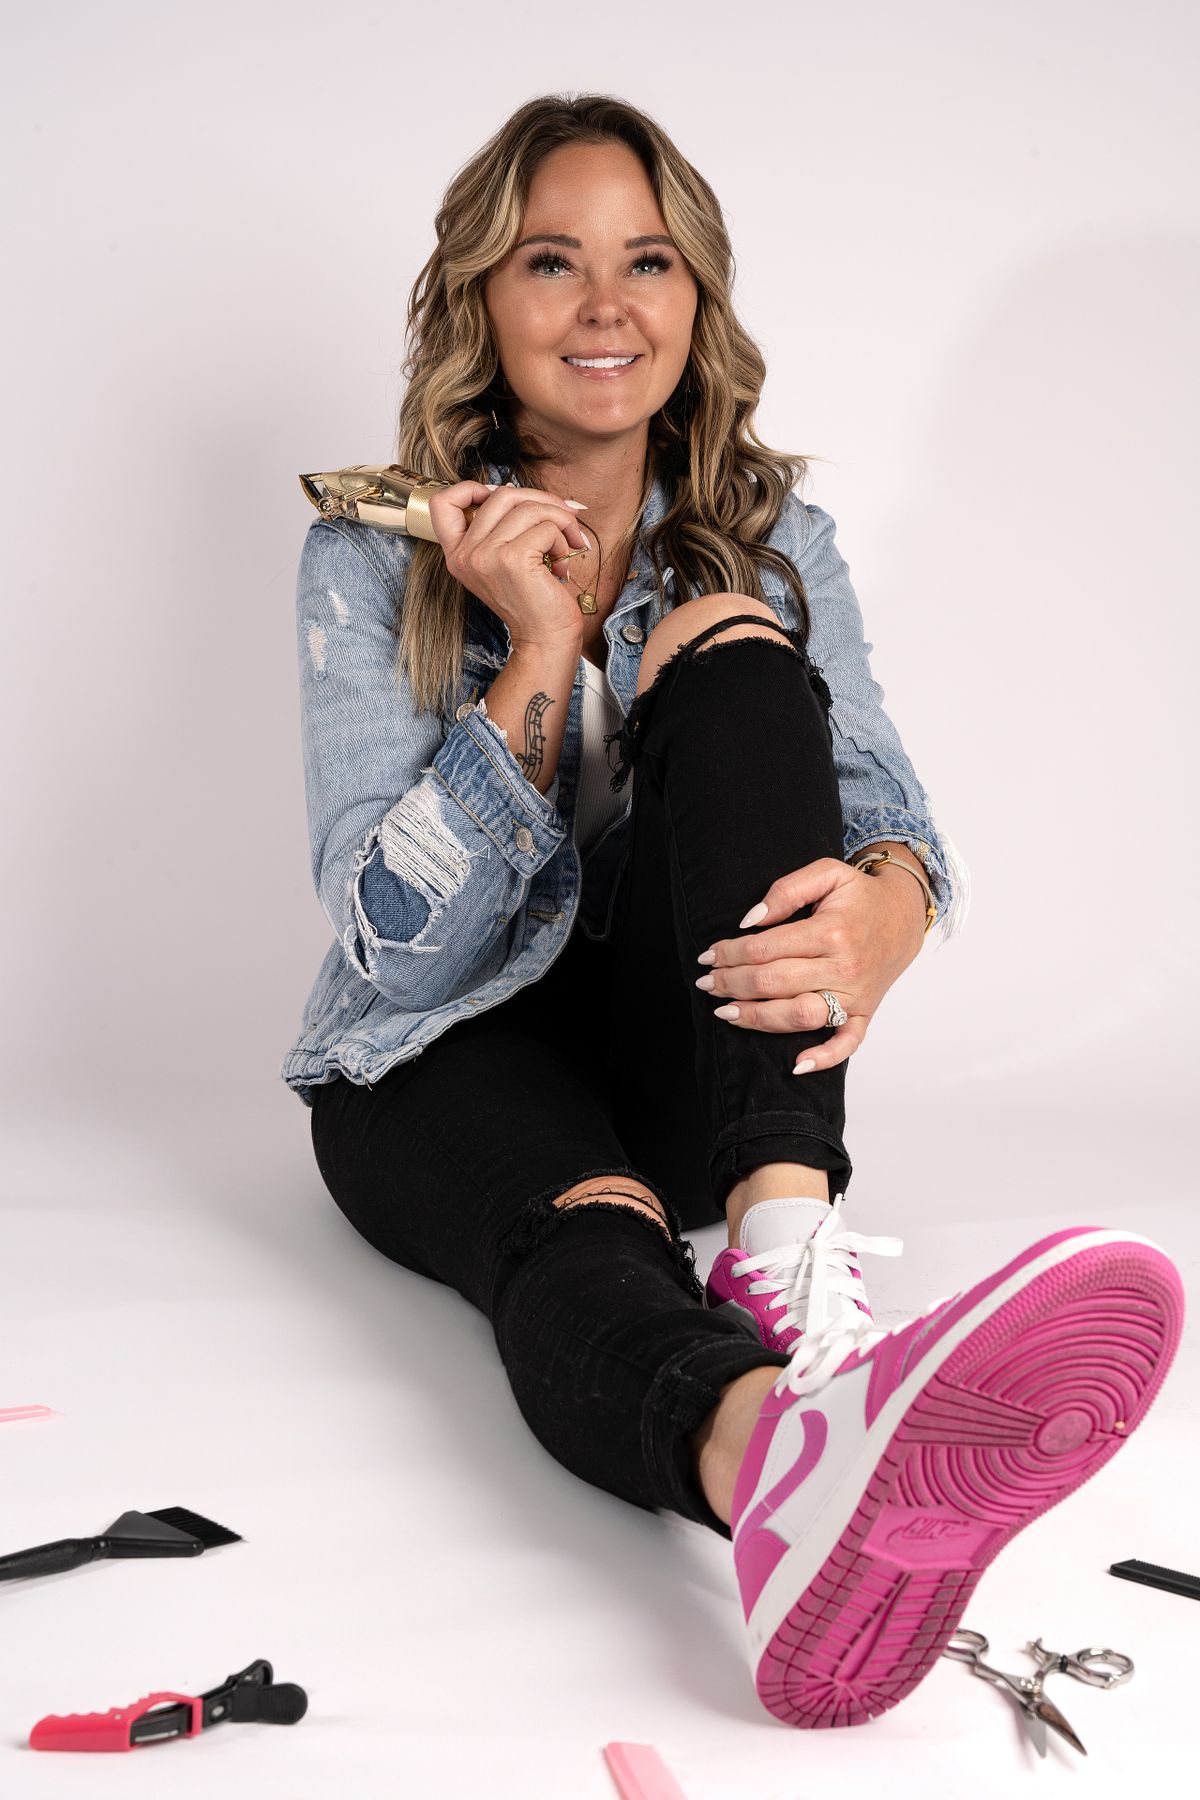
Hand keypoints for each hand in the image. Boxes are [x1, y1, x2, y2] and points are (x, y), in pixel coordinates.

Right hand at [427, 480, 589, 651]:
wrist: (544, 640)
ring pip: (528, 507)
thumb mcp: (504, 561)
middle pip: (501, 494)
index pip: (443, 502)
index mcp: (458, 554)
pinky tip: (561, 563)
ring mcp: (485, 556)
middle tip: (563, 518)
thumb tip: (521, 490)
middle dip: (541, 500)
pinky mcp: (512, 560)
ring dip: (560, 520)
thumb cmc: (532, 600)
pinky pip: (547, 527)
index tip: (504, 498)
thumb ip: (501, 528)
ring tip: (567, 543)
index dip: (472, 488)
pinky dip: (563, 540)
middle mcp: (465, 554)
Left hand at [694, 857, 926, 1072]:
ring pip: (798, 1016)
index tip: (708, 956)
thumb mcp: (827, 873)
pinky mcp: (864, 1014)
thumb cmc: (860, 895)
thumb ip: (786, 891)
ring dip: (756, 1018)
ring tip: (725, 1013)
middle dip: (730, 984)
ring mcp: (855, 995)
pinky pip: (846, 1044)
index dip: (729, 953)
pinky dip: (823, 1058)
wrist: (904, 914)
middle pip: (772, 983)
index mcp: (830, 932)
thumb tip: (749, 921)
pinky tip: (795, 1066)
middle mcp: (844, 967)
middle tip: (706, 983)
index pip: (764, 949)